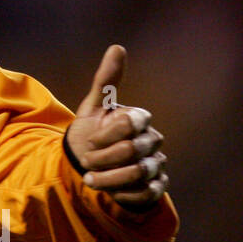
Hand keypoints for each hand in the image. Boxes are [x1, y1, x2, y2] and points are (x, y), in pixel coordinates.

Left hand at [65, 44, 168, 211]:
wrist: (88, 165)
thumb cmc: (92, 133)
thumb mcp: (93, 107)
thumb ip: (106, 80)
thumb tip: (117, 47)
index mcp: (139, 120)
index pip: (129, 124)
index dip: (105, 135)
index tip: (90, 140)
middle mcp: (152, 141)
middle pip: (132, 150)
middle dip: (103, 158)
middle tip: (86, 161)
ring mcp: (156, 165)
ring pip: (139, 173)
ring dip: (109, 178)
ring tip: (90, 179)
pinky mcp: (155, 188)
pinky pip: (147, 194)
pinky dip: (124, 194)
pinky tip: (108, 193)